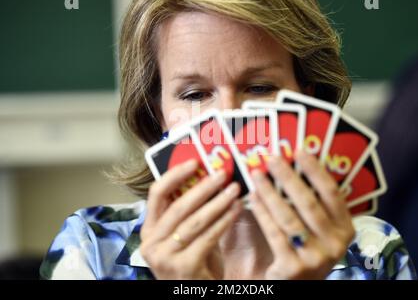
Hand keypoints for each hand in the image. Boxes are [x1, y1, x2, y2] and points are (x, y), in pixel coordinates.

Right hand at [140, 160, 242, 279]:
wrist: (192, 293)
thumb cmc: (192, 261)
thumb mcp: (183, 236)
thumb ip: (188, 212)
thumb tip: (207, 178)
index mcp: (149, 230)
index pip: (156, 194)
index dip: (175, 175)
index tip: (195, 162)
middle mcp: (151, 243)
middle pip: (178, 205)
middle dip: (203, 187)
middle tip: (222, 174)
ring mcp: (165, 256)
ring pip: (195, 220)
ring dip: (218, 202)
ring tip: (234, 189)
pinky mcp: (184, 266)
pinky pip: (208, 236)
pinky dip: (225, 220)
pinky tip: (236, 210)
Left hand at [249, 151, 354, 279]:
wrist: (294, 286)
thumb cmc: (304, 250)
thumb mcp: (318, 230)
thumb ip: (312, 205)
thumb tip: (292, 165)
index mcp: (345, 229)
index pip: (332, 193)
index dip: (315, 170)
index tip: (299, 150)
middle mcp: (335, 244)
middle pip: (309, 202)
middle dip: (288, 177)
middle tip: (272, 158)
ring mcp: (316, 257)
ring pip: (289, 217)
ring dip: (270, 192)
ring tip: (257, 174)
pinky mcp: (294, 268)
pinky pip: (274, 233)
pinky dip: (262, 213)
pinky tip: (252, 197)